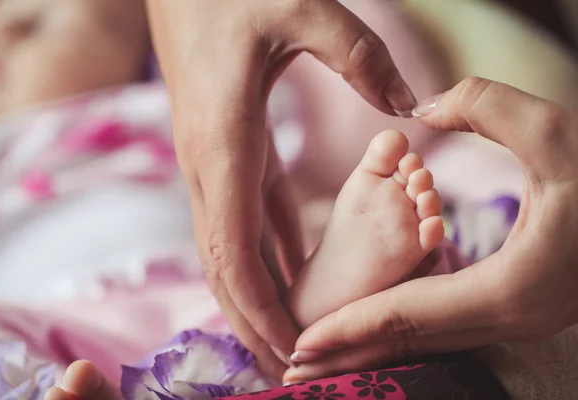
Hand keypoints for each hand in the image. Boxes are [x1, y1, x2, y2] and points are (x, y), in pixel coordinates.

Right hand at [146, 0, 416, 376]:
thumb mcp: (300, 8)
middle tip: (285, 368)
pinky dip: (263, 255)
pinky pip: (241, 218)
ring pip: (227, 248)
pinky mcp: (223, 153)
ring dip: (254, 296)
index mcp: (224, 141)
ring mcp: (211, 162)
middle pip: (224, 264)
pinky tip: (290, 275)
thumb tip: (408, 106)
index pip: (234, 247)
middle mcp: (208, 164)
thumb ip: (357, 53)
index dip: (260, 304)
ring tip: (285, 337)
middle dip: (252, 320)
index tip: (289, 345)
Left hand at [284, 77, 577, 381]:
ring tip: (322, 357)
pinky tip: (377, 329)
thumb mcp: (560, 136)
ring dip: (371, 348)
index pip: (406, 315)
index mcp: (507, 288)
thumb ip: (489, 110)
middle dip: (348, 353)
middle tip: (292, 369)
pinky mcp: (516, 308)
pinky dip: (404, 332)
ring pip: (426, 341)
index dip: (349, 328)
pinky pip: (445, 327)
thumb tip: (426, 106)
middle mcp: (507, 316)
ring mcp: (514, 319)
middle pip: (409, 341)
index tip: (300, 342)